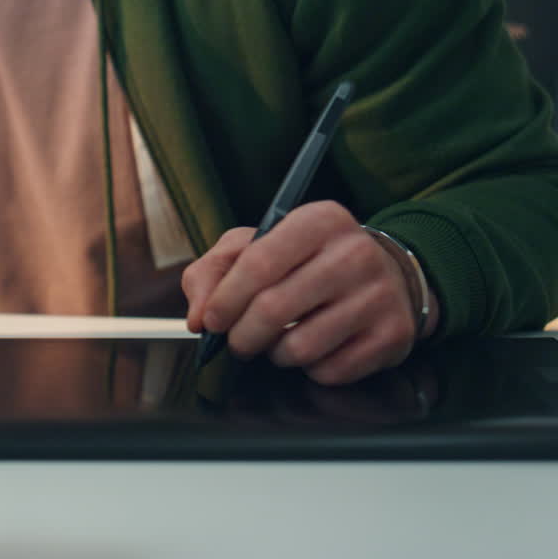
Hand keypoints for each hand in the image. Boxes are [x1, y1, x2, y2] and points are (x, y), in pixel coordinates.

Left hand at [182, 201, 437, 384]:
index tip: (211, 321)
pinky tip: (315, 348)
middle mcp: (355, 253)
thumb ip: (214, 271)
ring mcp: (379, 295)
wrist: (388, 276)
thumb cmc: (307, 261)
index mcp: (318, 221)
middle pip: (273, 309)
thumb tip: (198, 318)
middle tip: (237, 341)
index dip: (225, 299)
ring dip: (275, 354)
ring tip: (277, 341)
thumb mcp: (257, 247)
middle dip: (242, 336)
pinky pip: (330, 371)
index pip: (258, 263)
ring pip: (299, 348)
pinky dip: (310, 369)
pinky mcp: (393, 334)